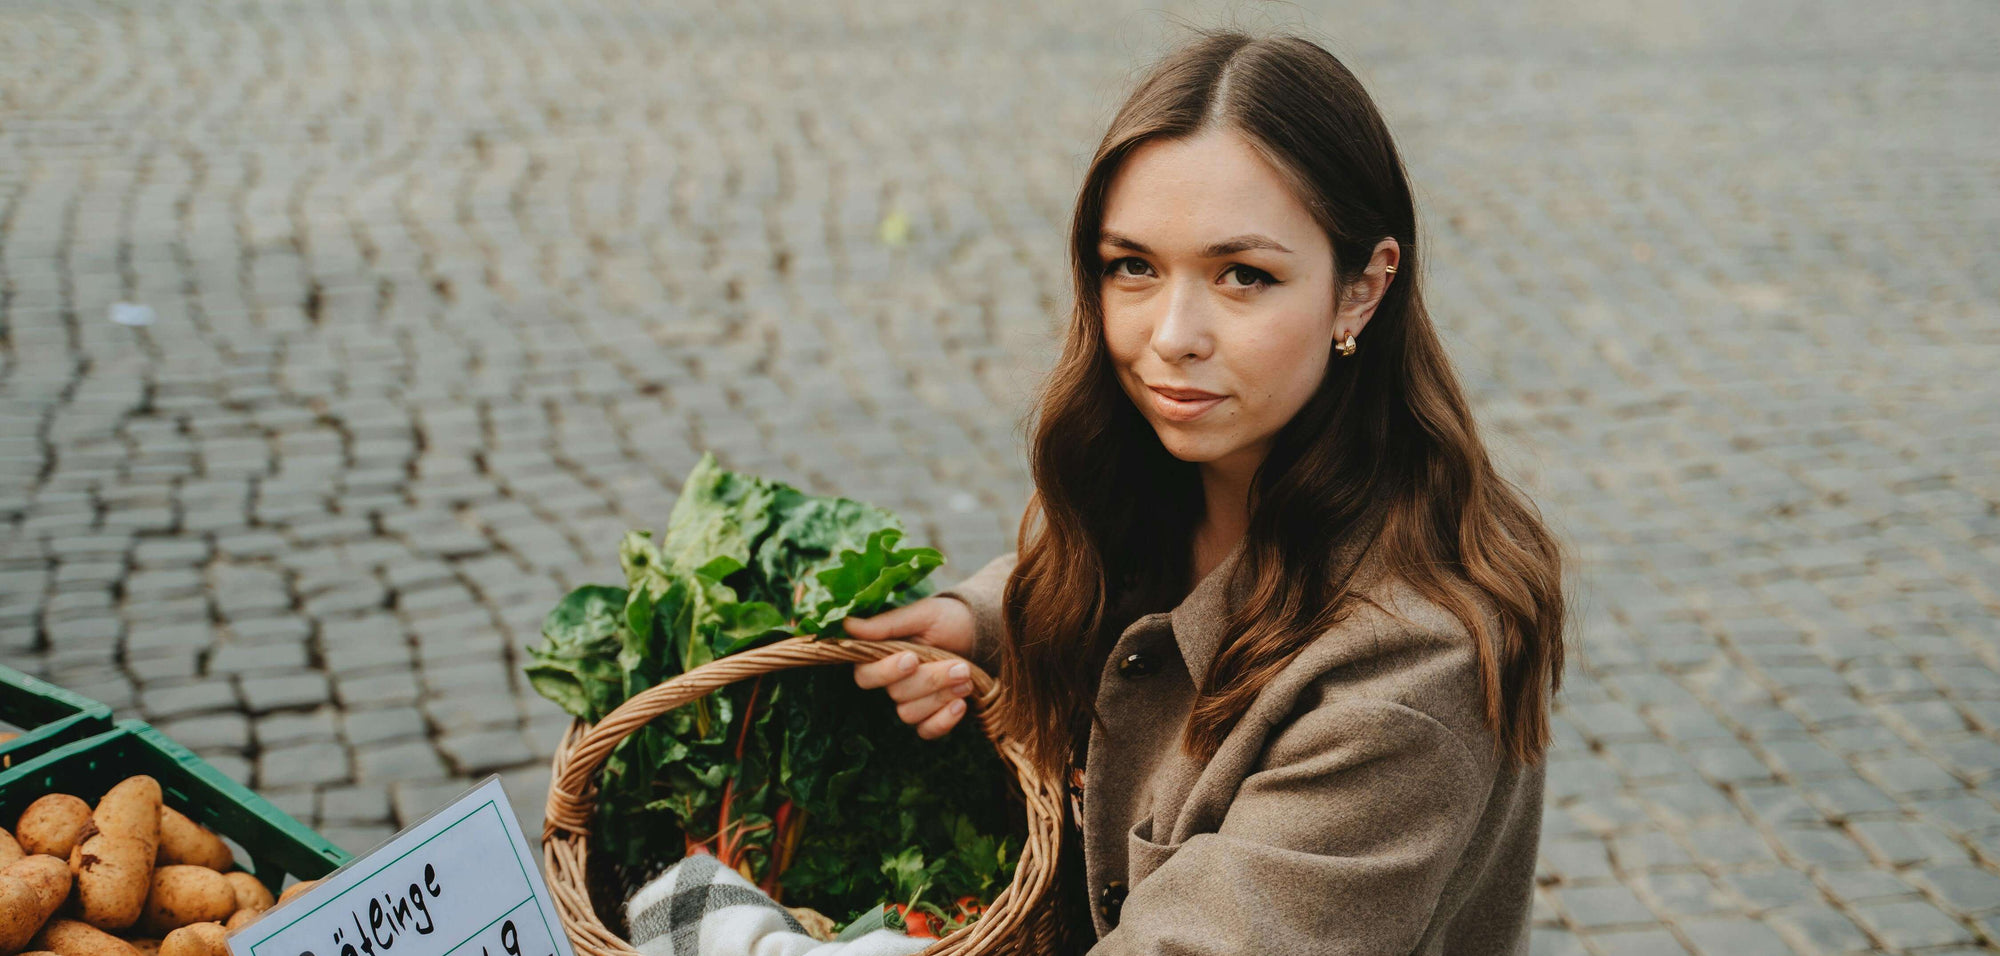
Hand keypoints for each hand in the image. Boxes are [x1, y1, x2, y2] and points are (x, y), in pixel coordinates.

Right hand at [844, 597, 979, 739]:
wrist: (984, 633)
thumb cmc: (949, 620)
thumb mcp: (923, 614)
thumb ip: (888, 624)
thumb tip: (848, 625)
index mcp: (883, 656)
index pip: (866, 675)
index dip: (886, 672)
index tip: (912, 659)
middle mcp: (893, 682)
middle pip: (896, 694)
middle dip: (930, 680)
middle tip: (960, 666)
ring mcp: (911, 701)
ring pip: (910, 713)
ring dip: (941, 696)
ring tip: (966, 677)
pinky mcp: (930, 716)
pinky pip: (926, 731)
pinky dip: (943, 720)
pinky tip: (961, 704)